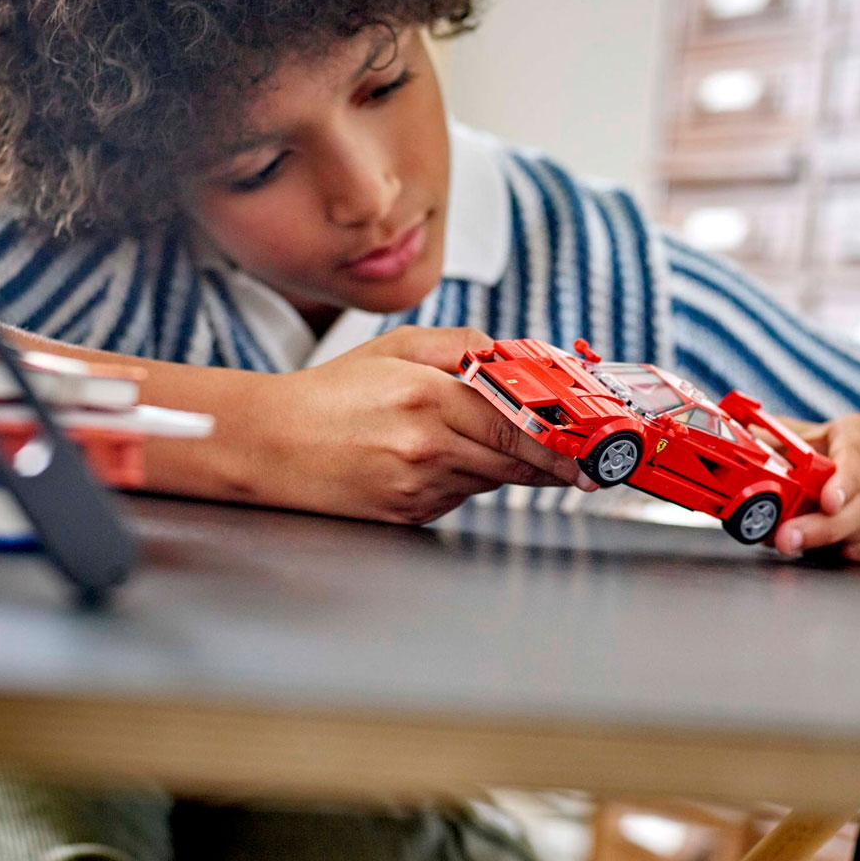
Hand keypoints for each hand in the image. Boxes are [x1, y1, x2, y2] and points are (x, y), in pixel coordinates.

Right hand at [228, 326, 594, 524]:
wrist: (267, 444)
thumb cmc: (329, 395)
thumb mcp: (395, 348)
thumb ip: (461, 346)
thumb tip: (511, 355)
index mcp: (427, 397)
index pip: (517, 425)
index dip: (562, 440)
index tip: (591, 449)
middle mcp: (427, 446)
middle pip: (515, 462)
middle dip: (551, 462)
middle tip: (583, 464)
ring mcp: (417, 487)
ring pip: (489, 481)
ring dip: (500, 467)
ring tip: (468, 443)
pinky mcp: (407, 515)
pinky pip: (457, 497)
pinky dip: (461, 480)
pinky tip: (429, 462)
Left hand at [772, 414, 859, 562]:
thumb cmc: (833, 454)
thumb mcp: (806, 437)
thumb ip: (774, 441)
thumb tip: (739, 442)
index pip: (857, 454)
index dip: (843, 480)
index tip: (827, 502)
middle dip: (822, 526)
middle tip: (786, 538)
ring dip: (827, 542)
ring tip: (792, 541)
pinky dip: (850, 554)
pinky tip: (829, 549)